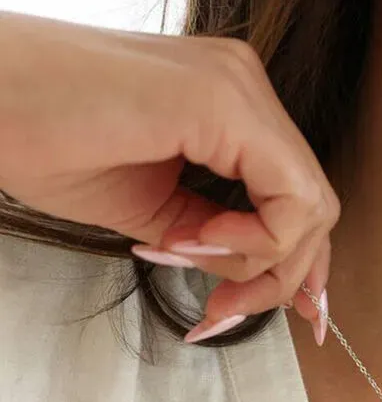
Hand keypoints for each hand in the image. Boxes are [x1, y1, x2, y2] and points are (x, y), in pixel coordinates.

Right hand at [0, 11, 339, 342]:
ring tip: (200, 279)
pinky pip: (286, 196)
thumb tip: (259, 277)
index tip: (281, 310)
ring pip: (310, 206)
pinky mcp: (221, 100)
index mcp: (232, 111)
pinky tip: (193, 243)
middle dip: (280, 279)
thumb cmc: (47, 147)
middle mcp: (245, 90)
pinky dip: (252, 240)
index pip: (299, 198)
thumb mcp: (157, 214)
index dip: (297, 264)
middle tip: (223, 312)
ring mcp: (238, 88)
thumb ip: (218, 240)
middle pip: (314, 207)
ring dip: (263, 267)